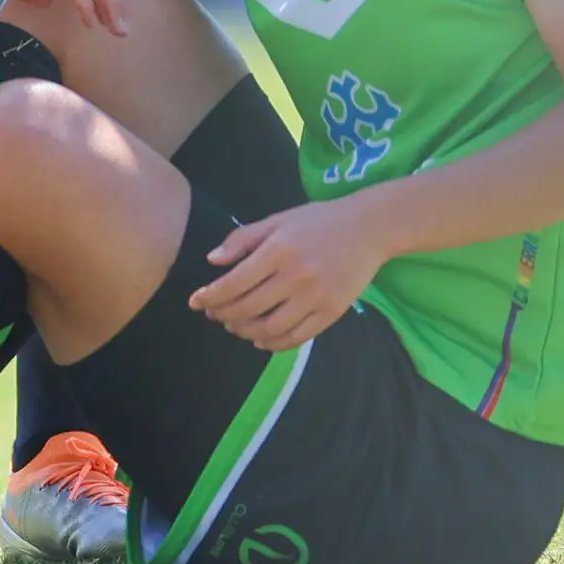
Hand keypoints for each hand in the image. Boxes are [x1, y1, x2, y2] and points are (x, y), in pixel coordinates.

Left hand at [189, 196, 387, 350]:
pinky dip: (273, 343)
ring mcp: (316, 297)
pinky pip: (296, 338)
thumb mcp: (278, 220)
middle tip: (213, 314)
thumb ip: (243, 239)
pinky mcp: (332, 313)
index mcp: (279, 250)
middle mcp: (296, 276)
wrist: (368, 228)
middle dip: (223, 314)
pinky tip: (260, 338)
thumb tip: (212, 261)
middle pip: (248, 308)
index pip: (235, 282)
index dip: (210, 296)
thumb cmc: (317, 221)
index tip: (195, 302)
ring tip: (235, 325)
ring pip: (270, 328)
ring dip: (245, 331)